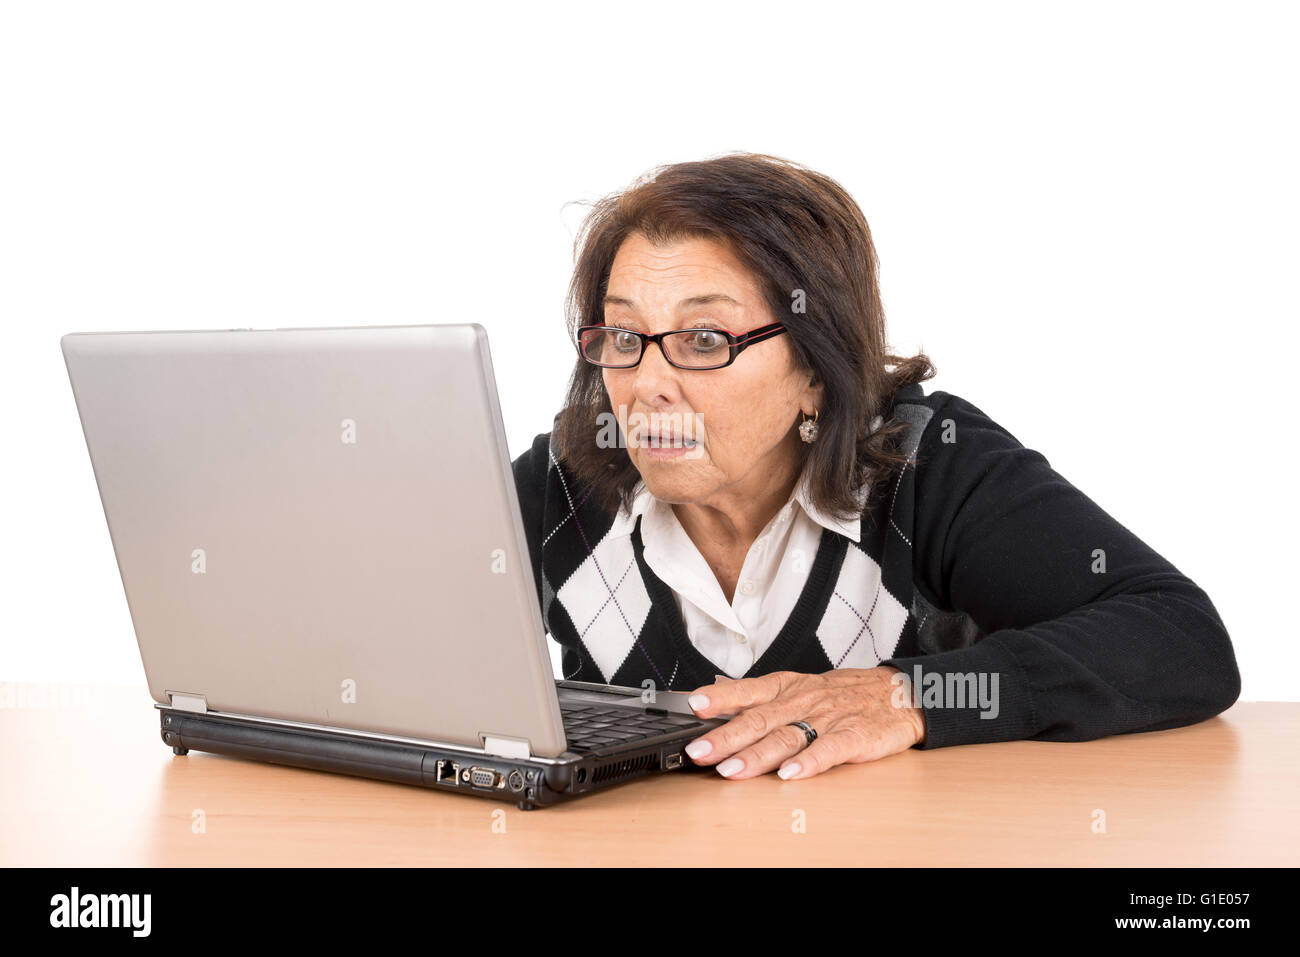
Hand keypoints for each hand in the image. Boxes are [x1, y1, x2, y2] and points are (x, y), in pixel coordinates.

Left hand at [683, 666, 925, 779]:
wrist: (899, 693)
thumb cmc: (843, 693)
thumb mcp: (800, 685)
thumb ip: (761, 695)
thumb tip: (718, 695)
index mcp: (789, 687)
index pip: (749, 691)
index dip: (721, 699)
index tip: (694, 705)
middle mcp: (804, 702)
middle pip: (760, 720)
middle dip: (726, 737)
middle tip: (699, 751)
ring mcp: (829, 719)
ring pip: (788, 737)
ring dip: (757, 756)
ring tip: (731, 769)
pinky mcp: (855, 737)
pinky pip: (830, 750)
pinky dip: (810, 762)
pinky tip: (791, 774)